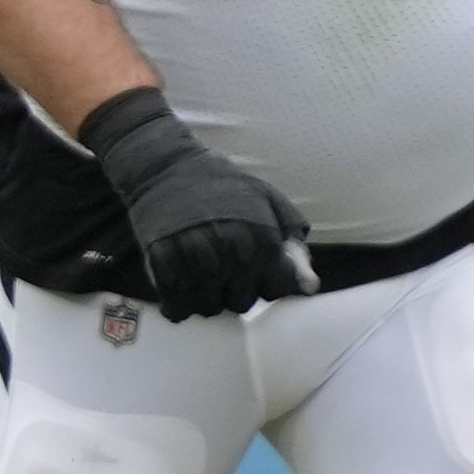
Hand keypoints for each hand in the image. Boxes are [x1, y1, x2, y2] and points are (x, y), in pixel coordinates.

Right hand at [82, 88, 317, 319]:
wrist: (169, 167)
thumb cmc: (225, 188)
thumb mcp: (270, 204)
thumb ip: (293, 248)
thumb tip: (310, 288)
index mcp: (263, 236)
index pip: (274, 290)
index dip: (263, 285)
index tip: (251, 272)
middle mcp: (233, 248)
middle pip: (240, 302)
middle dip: (233, 293)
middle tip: (222, 274)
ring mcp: (197, 253)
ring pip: (207, 306)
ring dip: (203, 300)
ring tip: (199, 279)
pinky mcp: (163, 257)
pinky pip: (174, 300)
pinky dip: (175, 305)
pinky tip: (176, 293)